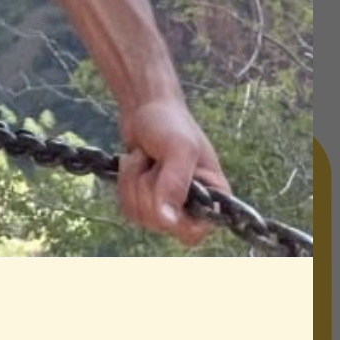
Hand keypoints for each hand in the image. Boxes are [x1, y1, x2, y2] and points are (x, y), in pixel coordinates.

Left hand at [117, 97, 231, 247]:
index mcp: (213, 197)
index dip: (176, 217)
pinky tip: (135, 163)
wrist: (144, 107)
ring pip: (141, 217)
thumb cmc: (170, 123)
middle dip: (149, 187)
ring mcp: (166, 206)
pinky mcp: (144, 201)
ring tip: (146, 158)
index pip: (195, 232)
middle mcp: (192, 207)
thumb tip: (168, 222)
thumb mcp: (179, 149)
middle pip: (161, 224)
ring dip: (135, 182)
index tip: (166, 188)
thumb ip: (176, 184)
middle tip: (156, 160)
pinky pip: (128, 209)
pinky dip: (125, 183)